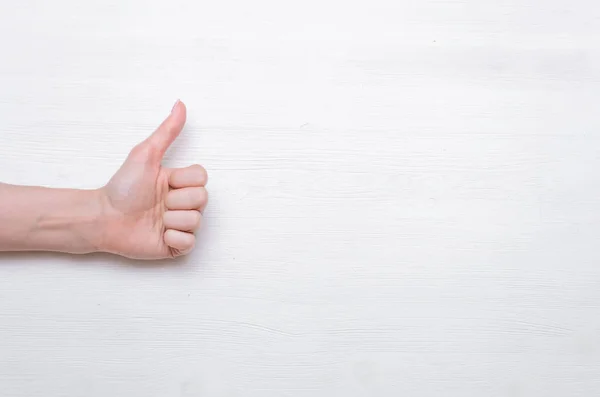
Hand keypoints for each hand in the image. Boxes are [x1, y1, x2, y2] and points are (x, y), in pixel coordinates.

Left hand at [100, 100, 207, 258]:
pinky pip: (190, 242)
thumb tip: (180, 104)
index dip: (183, 180)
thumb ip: (166, 131)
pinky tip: (158, 234)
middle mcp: (182, 203)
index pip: (202, 178)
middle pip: (202, 199)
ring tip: (155, 219)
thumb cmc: (122, 187)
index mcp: (179, 182)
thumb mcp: (145, 154)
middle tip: (157, 202)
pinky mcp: (175, 246)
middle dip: (176, 200)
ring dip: (171, 220)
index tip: (164, 181)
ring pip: (196, 221)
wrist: (104, 218)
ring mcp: (180, 225)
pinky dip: (173, 239)